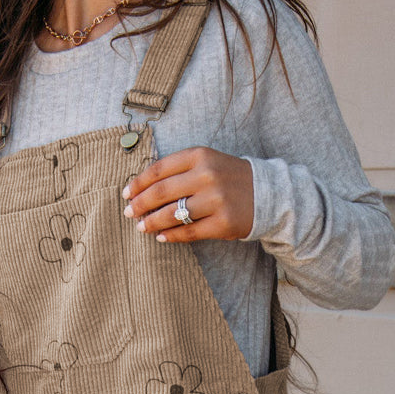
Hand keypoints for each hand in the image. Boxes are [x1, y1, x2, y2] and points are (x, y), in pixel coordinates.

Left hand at [121, 146, 254, 241]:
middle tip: (128, 213)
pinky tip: (161, 237)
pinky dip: (171, 236)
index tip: (126, 193)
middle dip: (140, 204)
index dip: (138, 183)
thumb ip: (179, 170)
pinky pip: (188, 232)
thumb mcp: (207, 161)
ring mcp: (215, 200)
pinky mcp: (222, 223)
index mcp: (200, 156)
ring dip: (151, 222)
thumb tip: (144, 189)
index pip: (159, 169)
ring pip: (171, 214)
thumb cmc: (230, 177)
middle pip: (161, 192)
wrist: (268, 193)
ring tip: (141, 227)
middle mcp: (207, 176)